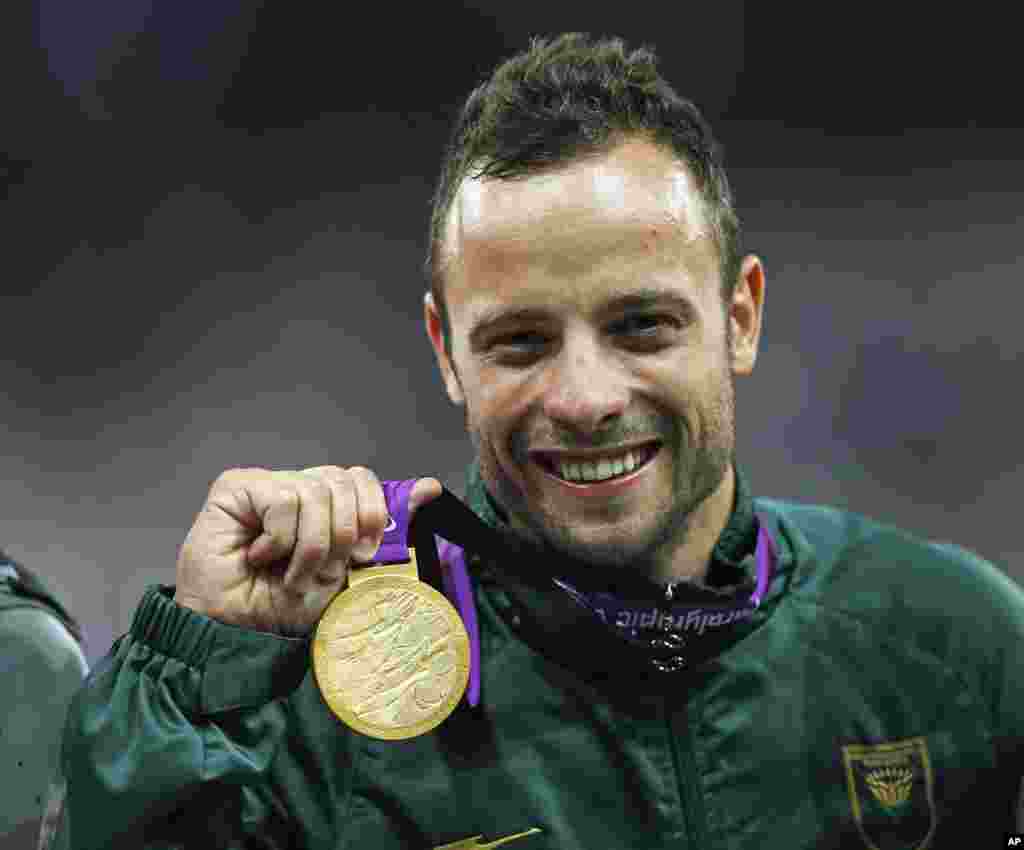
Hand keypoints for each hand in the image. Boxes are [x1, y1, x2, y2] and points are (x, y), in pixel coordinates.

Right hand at [174, 467, 441, 634]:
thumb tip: (431, 488)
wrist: (235, 633)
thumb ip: (386, 530)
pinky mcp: (236, 486)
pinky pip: (284, 500)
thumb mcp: (348, 572)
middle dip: (343, 537)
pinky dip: (280, 540)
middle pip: (345, 482)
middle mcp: (298, 486)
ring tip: (288, 573)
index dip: (375, 510)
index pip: (363, 480)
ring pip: (317, 493)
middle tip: (321, 571)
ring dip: (310, 548)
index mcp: (326, 504)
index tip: (368, 553)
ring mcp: (267, 483)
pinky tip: (258, 557)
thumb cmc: (285, 606)